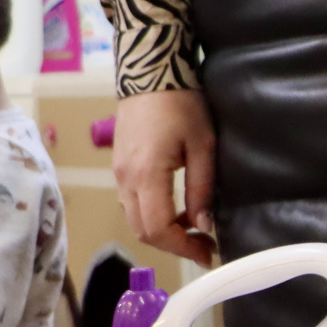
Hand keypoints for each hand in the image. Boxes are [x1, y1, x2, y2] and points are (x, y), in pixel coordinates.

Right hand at [112, 89, 217, 264]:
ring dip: (163, 231)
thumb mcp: (203, 146)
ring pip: (135, 219)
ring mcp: (118, 174)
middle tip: (203, 244)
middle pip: (142, 230)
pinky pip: (132, 204)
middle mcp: (125, 179)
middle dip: (173, 244)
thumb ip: (202, 189)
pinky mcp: (119, 167)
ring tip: (193, 227)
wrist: (150, 74)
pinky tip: (176, 208)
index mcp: (146, 175)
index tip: (207, 252)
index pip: (157, 229)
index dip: (183, 247)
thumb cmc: (181, 104)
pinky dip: (152, 216)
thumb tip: (203, 225)